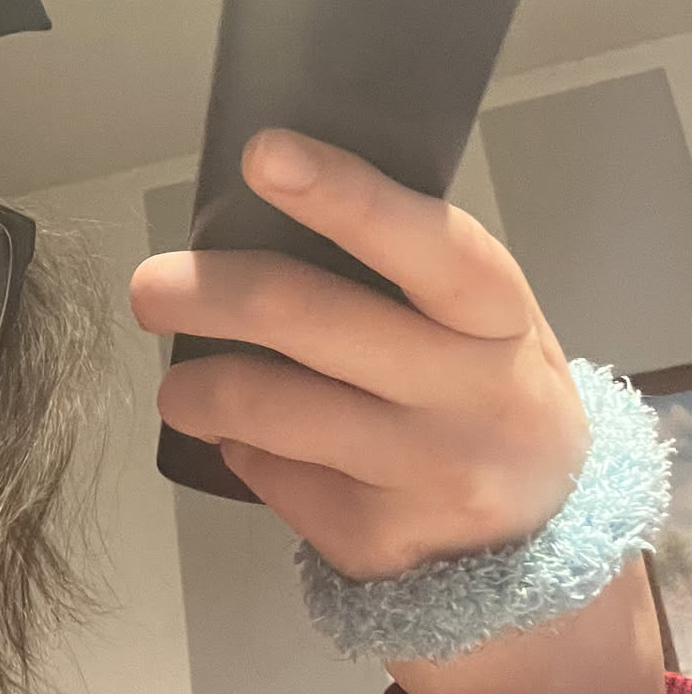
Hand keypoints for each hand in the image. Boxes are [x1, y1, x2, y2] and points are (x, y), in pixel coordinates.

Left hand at [129, 128, 587, 581]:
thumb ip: (402, 272)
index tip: (265, 154)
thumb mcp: (481, 320)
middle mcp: (470, 393)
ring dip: (193, 389)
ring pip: (264, 409)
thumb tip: (257, 217)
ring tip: (179, 389)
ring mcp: (425, 473)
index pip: (427, 244)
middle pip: (308, 318)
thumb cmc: (484, 387)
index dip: (345, 195)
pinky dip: (243, 451)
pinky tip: (261, 447)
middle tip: (150, 287)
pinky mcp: (374, 538)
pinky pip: (268, 475)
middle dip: (205, 293)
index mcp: (495, 314)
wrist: (544, 534)